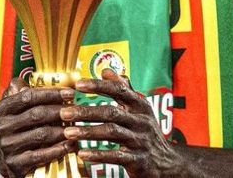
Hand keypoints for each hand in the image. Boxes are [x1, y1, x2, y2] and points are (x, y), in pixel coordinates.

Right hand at [0, 78, 77, 177]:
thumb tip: (38, 79)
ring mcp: (8, 146)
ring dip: (62, 130)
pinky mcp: (15, 163)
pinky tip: (70, 144)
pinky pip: (41, 155)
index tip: (70, 93)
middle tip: (76, 109)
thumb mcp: (14, 107)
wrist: (2, 158)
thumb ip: (22, 91)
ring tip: (76, 127)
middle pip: (37, 114)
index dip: (51, 93)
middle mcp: (2, 127)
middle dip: (60, 111)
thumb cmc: (16, 126)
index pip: (28, 96)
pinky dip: (58, 149)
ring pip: (41, 134)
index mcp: (2, 109)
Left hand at [60, 69, 179, 177]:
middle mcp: (141, 121)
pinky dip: (98, 154)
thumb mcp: (140, 108)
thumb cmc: (148, 131)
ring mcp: (140, 140)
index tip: (78, 84)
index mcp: (140, 105)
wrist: (168, 162)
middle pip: (111, 112)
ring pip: (112, 133)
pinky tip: (82, 153)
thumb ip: (124, 89)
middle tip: (64, 112)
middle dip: (86, 111)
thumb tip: (106, 70)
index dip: (98, 86)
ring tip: (68, 132)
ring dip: (88, 131)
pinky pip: (116, 156)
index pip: (119, 90)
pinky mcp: (138, 160)